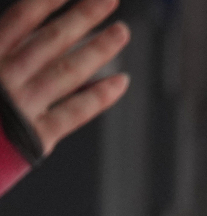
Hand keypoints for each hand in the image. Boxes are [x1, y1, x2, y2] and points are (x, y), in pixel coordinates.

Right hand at [0, 0, 129, 154]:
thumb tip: (13, 32)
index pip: (20, 20)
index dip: (47, 3)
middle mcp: (5, 78)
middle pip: (51, 40)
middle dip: (83, 17)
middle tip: (109, 0)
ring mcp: (22, 107)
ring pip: (67, 72)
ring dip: (98, 50)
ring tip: (121, 32)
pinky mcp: (34, 137)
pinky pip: (73, 114)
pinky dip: (99, 97)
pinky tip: (120, 82)